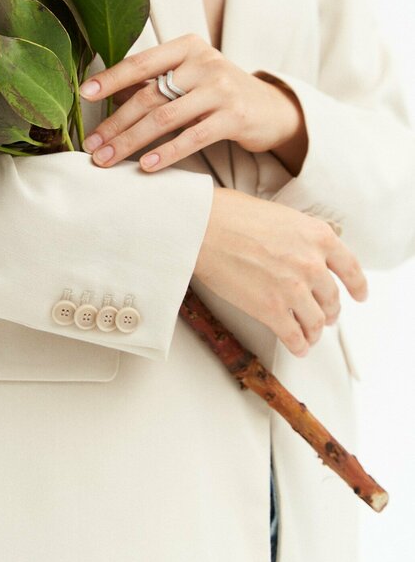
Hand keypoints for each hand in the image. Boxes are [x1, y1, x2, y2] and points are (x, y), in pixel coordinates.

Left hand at [79, 33, 307, 172]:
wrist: (272, 109)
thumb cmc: (219, 93)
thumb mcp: (188, 78)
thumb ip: (154, 82)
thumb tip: (107, 92)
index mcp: (187, 47)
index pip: (141, 62)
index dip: (110, 79)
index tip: (84, 94)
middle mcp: (204, 62)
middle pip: (148, 95)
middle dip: (115, 123)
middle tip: (91, 145)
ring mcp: (221, 88)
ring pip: (164, 118)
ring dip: (130, 141)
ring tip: (107, 160)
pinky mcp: (234, 117)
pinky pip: (192, 137)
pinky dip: (166, 153)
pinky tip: (145, 166)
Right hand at [193, 188, 368, 356]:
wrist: (202, 228)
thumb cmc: (230, 214)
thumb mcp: (281, 215)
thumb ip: (300, 237)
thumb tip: (302, 253)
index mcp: (318, 236)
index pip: (350, 267)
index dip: (357, 286)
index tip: (358, 294)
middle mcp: (312, 264)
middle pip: (332, 298)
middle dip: (329, 311)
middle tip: (324, 315)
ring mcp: (293, 290)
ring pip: (316, 321)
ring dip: (314, 331)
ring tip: (309, 334)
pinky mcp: (271, 310)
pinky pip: (294, 337)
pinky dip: (299, 345)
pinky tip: (297, 347)